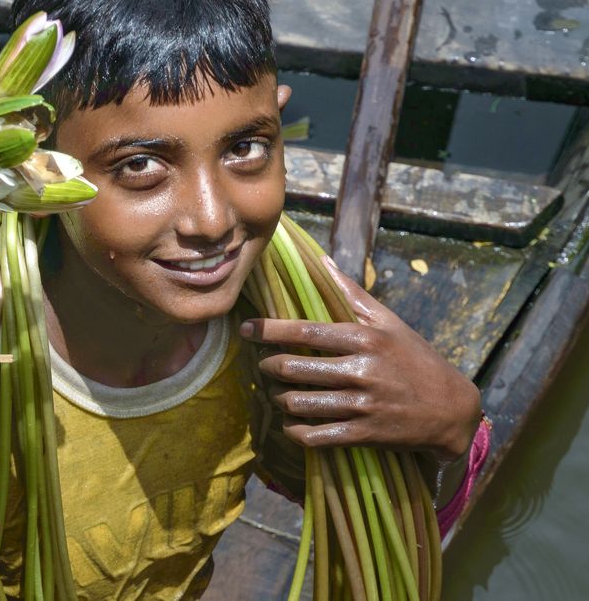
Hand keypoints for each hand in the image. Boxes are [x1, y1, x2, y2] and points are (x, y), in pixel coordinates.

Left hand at [240, 255, 480, 461]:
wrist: (452, 409)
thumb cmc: (416, 360)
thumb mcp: (390, 322)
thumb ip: (352, 294)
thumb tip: (322, 263)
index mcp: (363, 338)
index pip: (304, 331)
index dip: (269, 331)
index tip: (246, 329)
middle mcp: (360, 370)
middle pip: (293, 368)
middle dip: (269, 367)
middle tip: (264, 366)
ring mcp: (361, 404)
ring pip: (299, 403)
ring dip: (279, 399)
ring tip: (277, 393)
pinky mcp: (364, 434)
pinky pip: (315, 435)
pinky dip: (295, 431)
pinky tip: (291, 424)